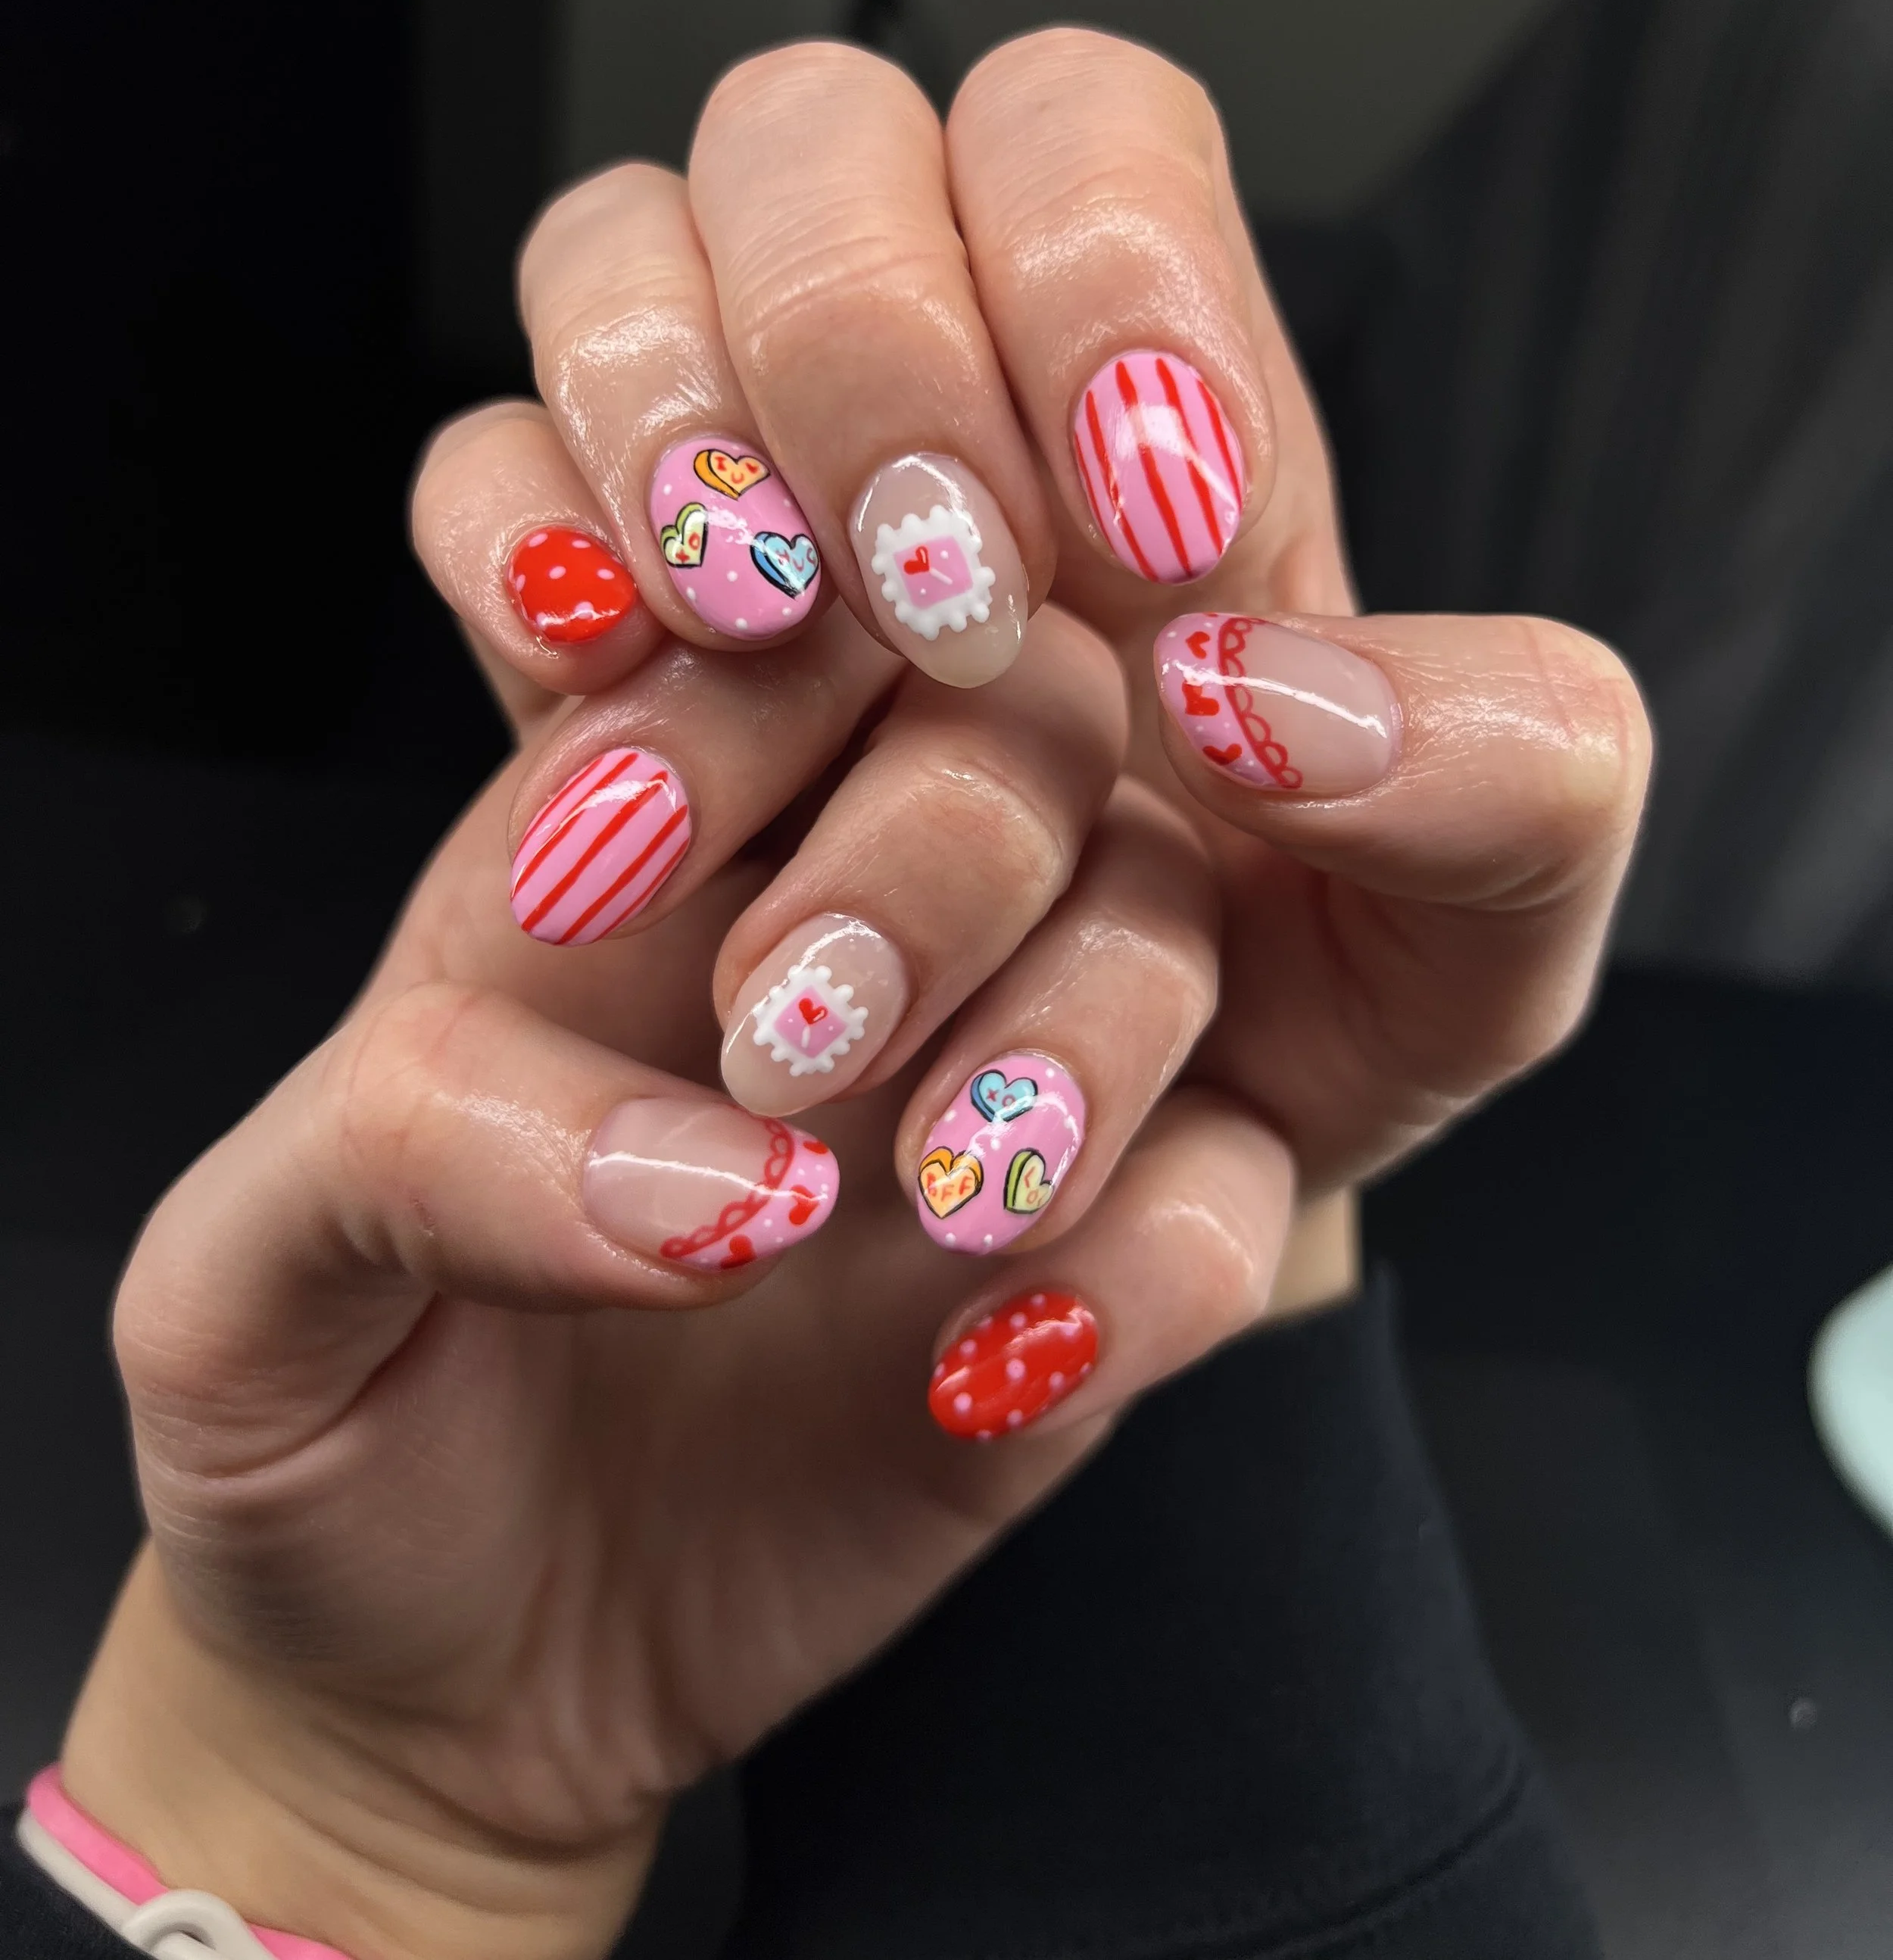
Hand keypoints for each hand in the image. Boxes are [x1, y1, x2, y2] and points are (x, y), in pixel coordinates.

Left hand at [65, 605, 1293, 1959]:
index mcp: (625, 842)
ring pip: (1164, 923)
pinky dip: (1165, 1262)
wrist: (446, 1683)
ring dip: (1086, 1031)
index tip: (638, 854)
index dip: (738, 684)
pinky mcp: (1090, 1265)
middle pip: (1015, 719)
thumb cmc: (331, 1417)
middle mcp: (835, 918)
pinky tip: (997, 1377)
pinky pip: (1234, 1195)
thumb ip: (413, 1146)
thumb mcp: (249, 1280)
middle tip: (794, 1044)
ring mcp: (980, 1082)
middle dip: (939, 842)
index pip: (755, 628)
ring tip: (940, 1205)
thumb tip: (708, 1182)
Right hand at [415, 30, 1652, 1204]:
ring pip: (616, 248)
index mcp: (1158, 434)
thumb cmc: (1260, 1061)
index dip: (1103, 265)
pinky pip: (476, 474)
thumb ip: (1511, 793)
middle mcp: (929, 420)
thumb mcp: (1469, 969)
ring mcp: (731, 514)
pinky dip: (515, 539)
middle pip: (821, 130)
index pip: (1089, 136)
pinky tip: (594, 672)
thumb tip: (1276, 694)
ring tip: (758, 631)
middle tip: (943, 596)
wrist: (1019, 1242)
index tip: (1154, 545)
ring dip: (673, 412)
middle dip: (868, 333)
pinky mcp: (576, 652)